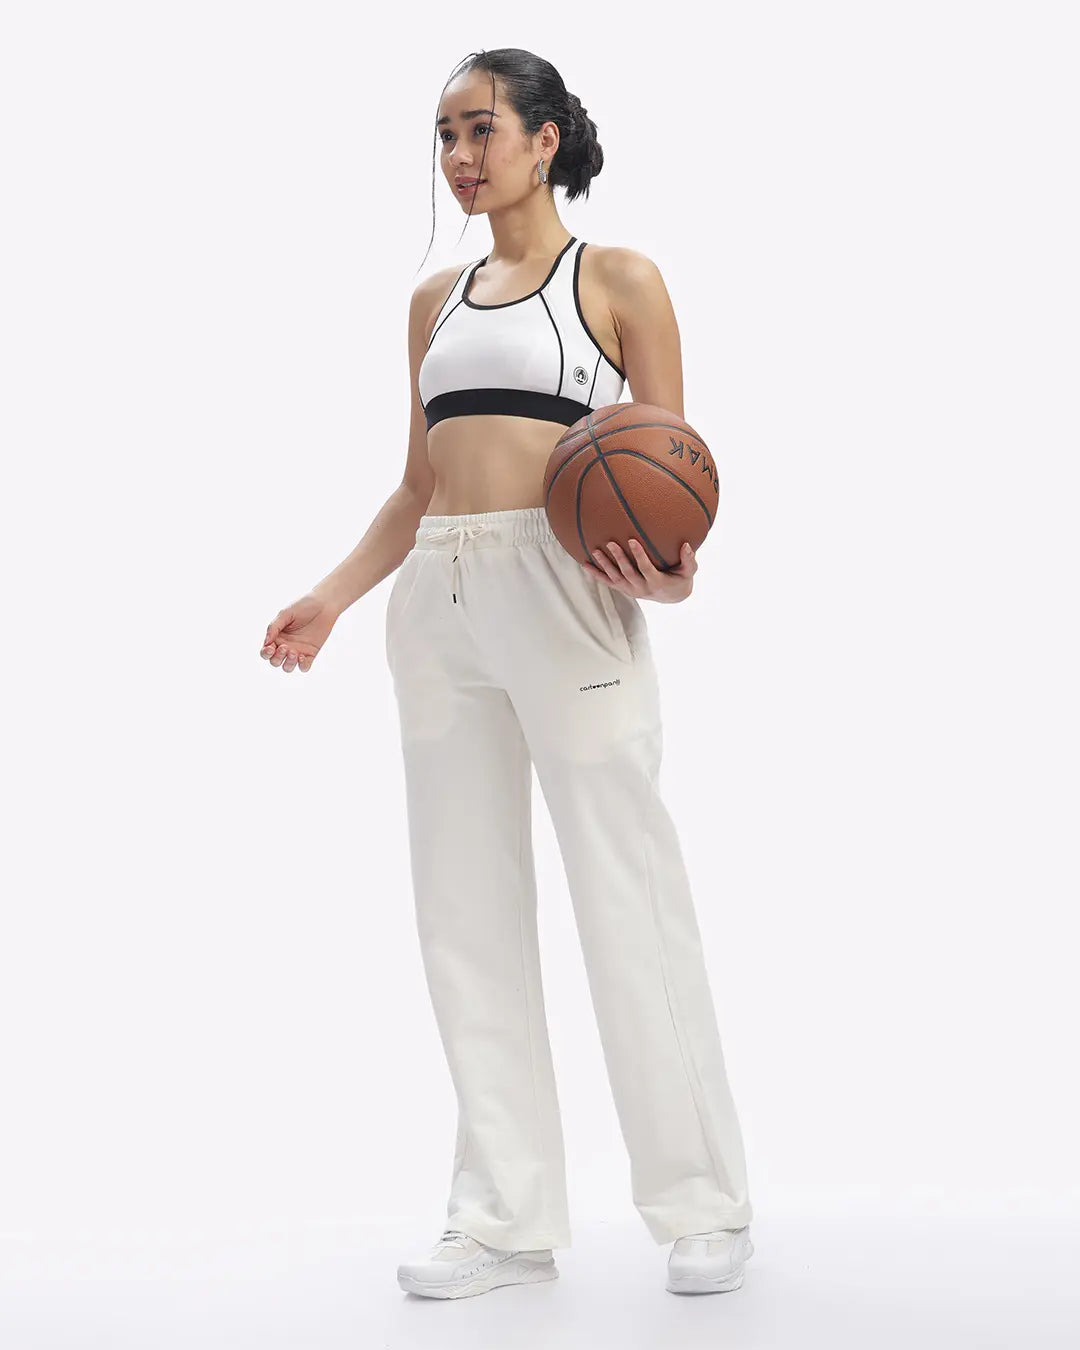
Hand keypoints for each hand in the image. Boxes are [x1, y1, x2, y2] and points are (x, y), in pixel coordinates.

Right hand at [260, 592, 339, 671]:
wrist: (324, 604)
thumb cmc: (303, 606)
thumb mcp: (285, 614)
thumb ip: (274, 627)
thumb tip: (266, 643)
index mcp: (277, 636)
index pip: (266, 651)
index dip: (266, 653)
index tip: (271, 648)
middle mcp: (286, 645)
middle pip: (275, 661)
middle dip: (277, 658)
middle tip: (286, 647)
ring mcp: (298, 650)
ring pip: (288, 667)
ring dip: (288, 663)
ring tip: (294, 652)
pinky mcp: (311, 653)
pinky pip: (304, 667)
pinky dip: (302, 666)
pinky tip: (302, 657)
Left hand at [582, 538, 697, 603]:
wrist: (672, 596)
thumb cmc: (680, 579)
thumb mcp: (689, 571)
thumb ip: (689, 559)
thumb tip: (687, 545)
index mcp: (656, 582)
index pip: (646, 568)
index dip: (639, 555)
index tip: (632, 540)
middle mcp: (641, 588)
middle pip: (627, 573)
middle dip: (619, 558)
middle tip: (610, 543)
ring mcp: (630, 590)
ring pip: (615, 578)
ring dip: (605, 565)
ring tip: (595, 551)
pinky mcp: (623, 589)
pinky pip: (608, 582)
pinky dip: (596, 574)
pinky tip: (585, 565)